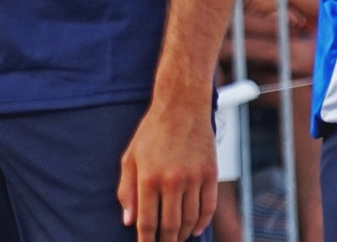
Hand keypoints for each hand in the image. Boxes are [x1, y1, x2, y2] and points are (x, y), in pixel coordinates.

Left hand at [117, 98, 217, 240]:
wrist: (182, 108)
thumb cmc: (151, 133)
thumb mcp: (130, 158)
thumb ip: (127, 190)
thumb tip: (128, 221)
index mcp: (148, 178)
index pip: (147, 220)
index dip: (146, 239)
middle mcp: (172, 181)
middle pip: (171, 225)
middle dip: (166, 241)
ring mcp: (193, 179)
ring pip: (190, 219)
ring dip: (183, 233)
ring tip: (176, 239)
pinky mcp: (210, 175)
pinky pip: (208, 207)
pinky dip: (202, 222)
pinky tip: (195, 229)